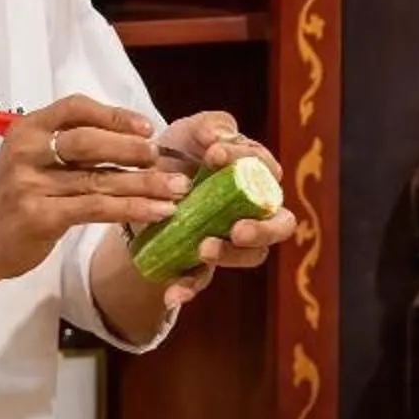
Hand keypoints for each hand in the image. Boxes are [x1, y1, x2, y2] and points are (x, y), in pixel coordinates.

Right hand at [0, 96, 192, 288]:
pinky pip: (96, 208)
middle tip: (166, 161)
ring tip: (177, 190)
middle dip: (134, 149)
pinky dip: (132, 209)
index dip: (114, 115)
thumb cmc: (7, 202)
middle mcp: (27, 152)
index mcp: (26, 130)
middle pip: (90, 141)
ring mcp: (31, 185)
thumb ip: (65, 150)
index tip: (147, 127)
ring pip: (99, 179)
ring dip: (144, 184)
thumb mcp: (27, 163)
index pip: (75, 107)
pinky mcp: (40, 217)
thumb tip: (129, 145)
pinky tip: (157, 212)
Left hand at [144, 111, 298, 311]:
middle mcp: (254, 211)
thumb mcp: (187, 133)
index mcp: (255, 175)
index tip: (213, 156)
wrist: (138, 188)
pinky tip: (173, 292)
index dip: (246, 162)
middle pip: (280, 225)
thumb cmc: (175, 155)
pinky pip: (203, 280)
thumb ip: (209, 126)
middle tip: (238, 228)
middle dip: (263, 229)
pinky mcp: (204, 264)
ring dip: (231, 255)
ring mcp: (232, 241)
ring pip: (251, 255)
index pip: (266, 170)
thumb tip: (219, 138)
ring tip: (205, 249)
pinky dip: (189, 286)